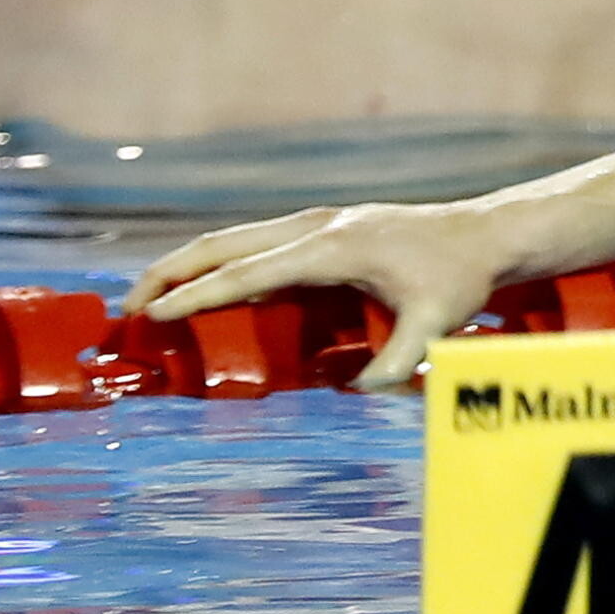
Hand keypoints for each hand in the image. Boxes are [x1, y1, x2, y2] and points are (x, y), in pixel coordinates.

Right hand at [124, 199, 509, 390]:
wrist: (486, 233)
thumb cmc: (460, 276)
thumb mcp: (436, 323)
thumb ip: (400, 360)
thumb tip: (360, 391)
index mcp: (332, 247)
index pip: (249, 273)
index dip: (197, 295)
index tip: (152, 314)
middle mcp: (318, 226)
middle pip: (226, 243)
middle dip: (171, 272)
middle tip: (128, 308)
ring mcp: (320, 221)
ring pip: (238, 237)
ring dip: (191, 263)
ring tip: (151, 297)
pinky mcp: (326, 225)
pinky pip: (259, 241)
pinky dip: (223, 259)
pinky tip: (207, 286)